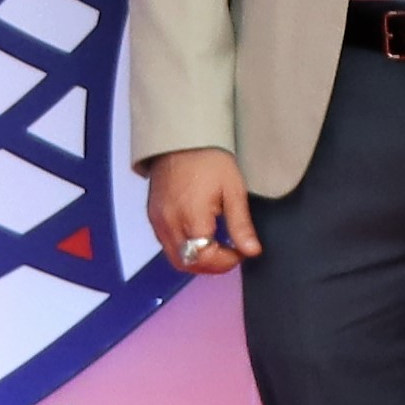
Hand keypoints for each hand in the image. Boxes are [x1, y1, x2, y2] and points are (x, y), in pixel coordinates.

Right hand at [142, 148, 260, 274]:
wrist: (181, 138)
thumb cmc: (208, 158)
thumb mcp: (233, 190)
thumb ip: (241, 225)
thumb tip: (251, 251)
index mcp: (191, 216)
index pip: (206, 258)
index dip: (226, 262)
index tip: (240, 253)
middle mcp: (170, 222)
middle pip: (187, 263)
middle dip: (210, 266)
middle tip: (229, 255)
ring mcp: (158, 220)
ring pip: (175, 257)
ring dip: (196, 259)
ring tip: (216, 246)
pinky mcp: (153, 216)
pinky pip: (166, 243)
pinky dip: (184, 248)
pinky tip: (199, 236)